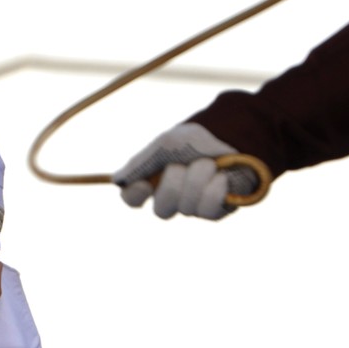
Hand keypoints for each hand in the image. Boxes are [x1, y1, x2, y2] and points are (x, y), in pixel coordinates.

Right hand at [113, 123, 257, 219]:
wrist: (231, 136)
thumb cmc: (196, 141)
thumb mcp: (166, 144)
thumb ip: (142, 162)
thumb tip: (117, 180)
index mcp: (153, 182)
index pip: (132, 199)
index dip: (134, 196)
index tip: (143, 185)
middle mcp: (171, 199)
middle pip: (162, 210)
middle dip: (175, 183)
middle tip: (185, 164)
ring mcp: (193, 207)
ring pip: (188, 207)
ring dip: (200, 178)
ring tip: (210, 163)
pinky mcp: (216, 211)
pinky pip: (208, 209)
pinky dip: (215, 188)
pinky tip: (221, 176)